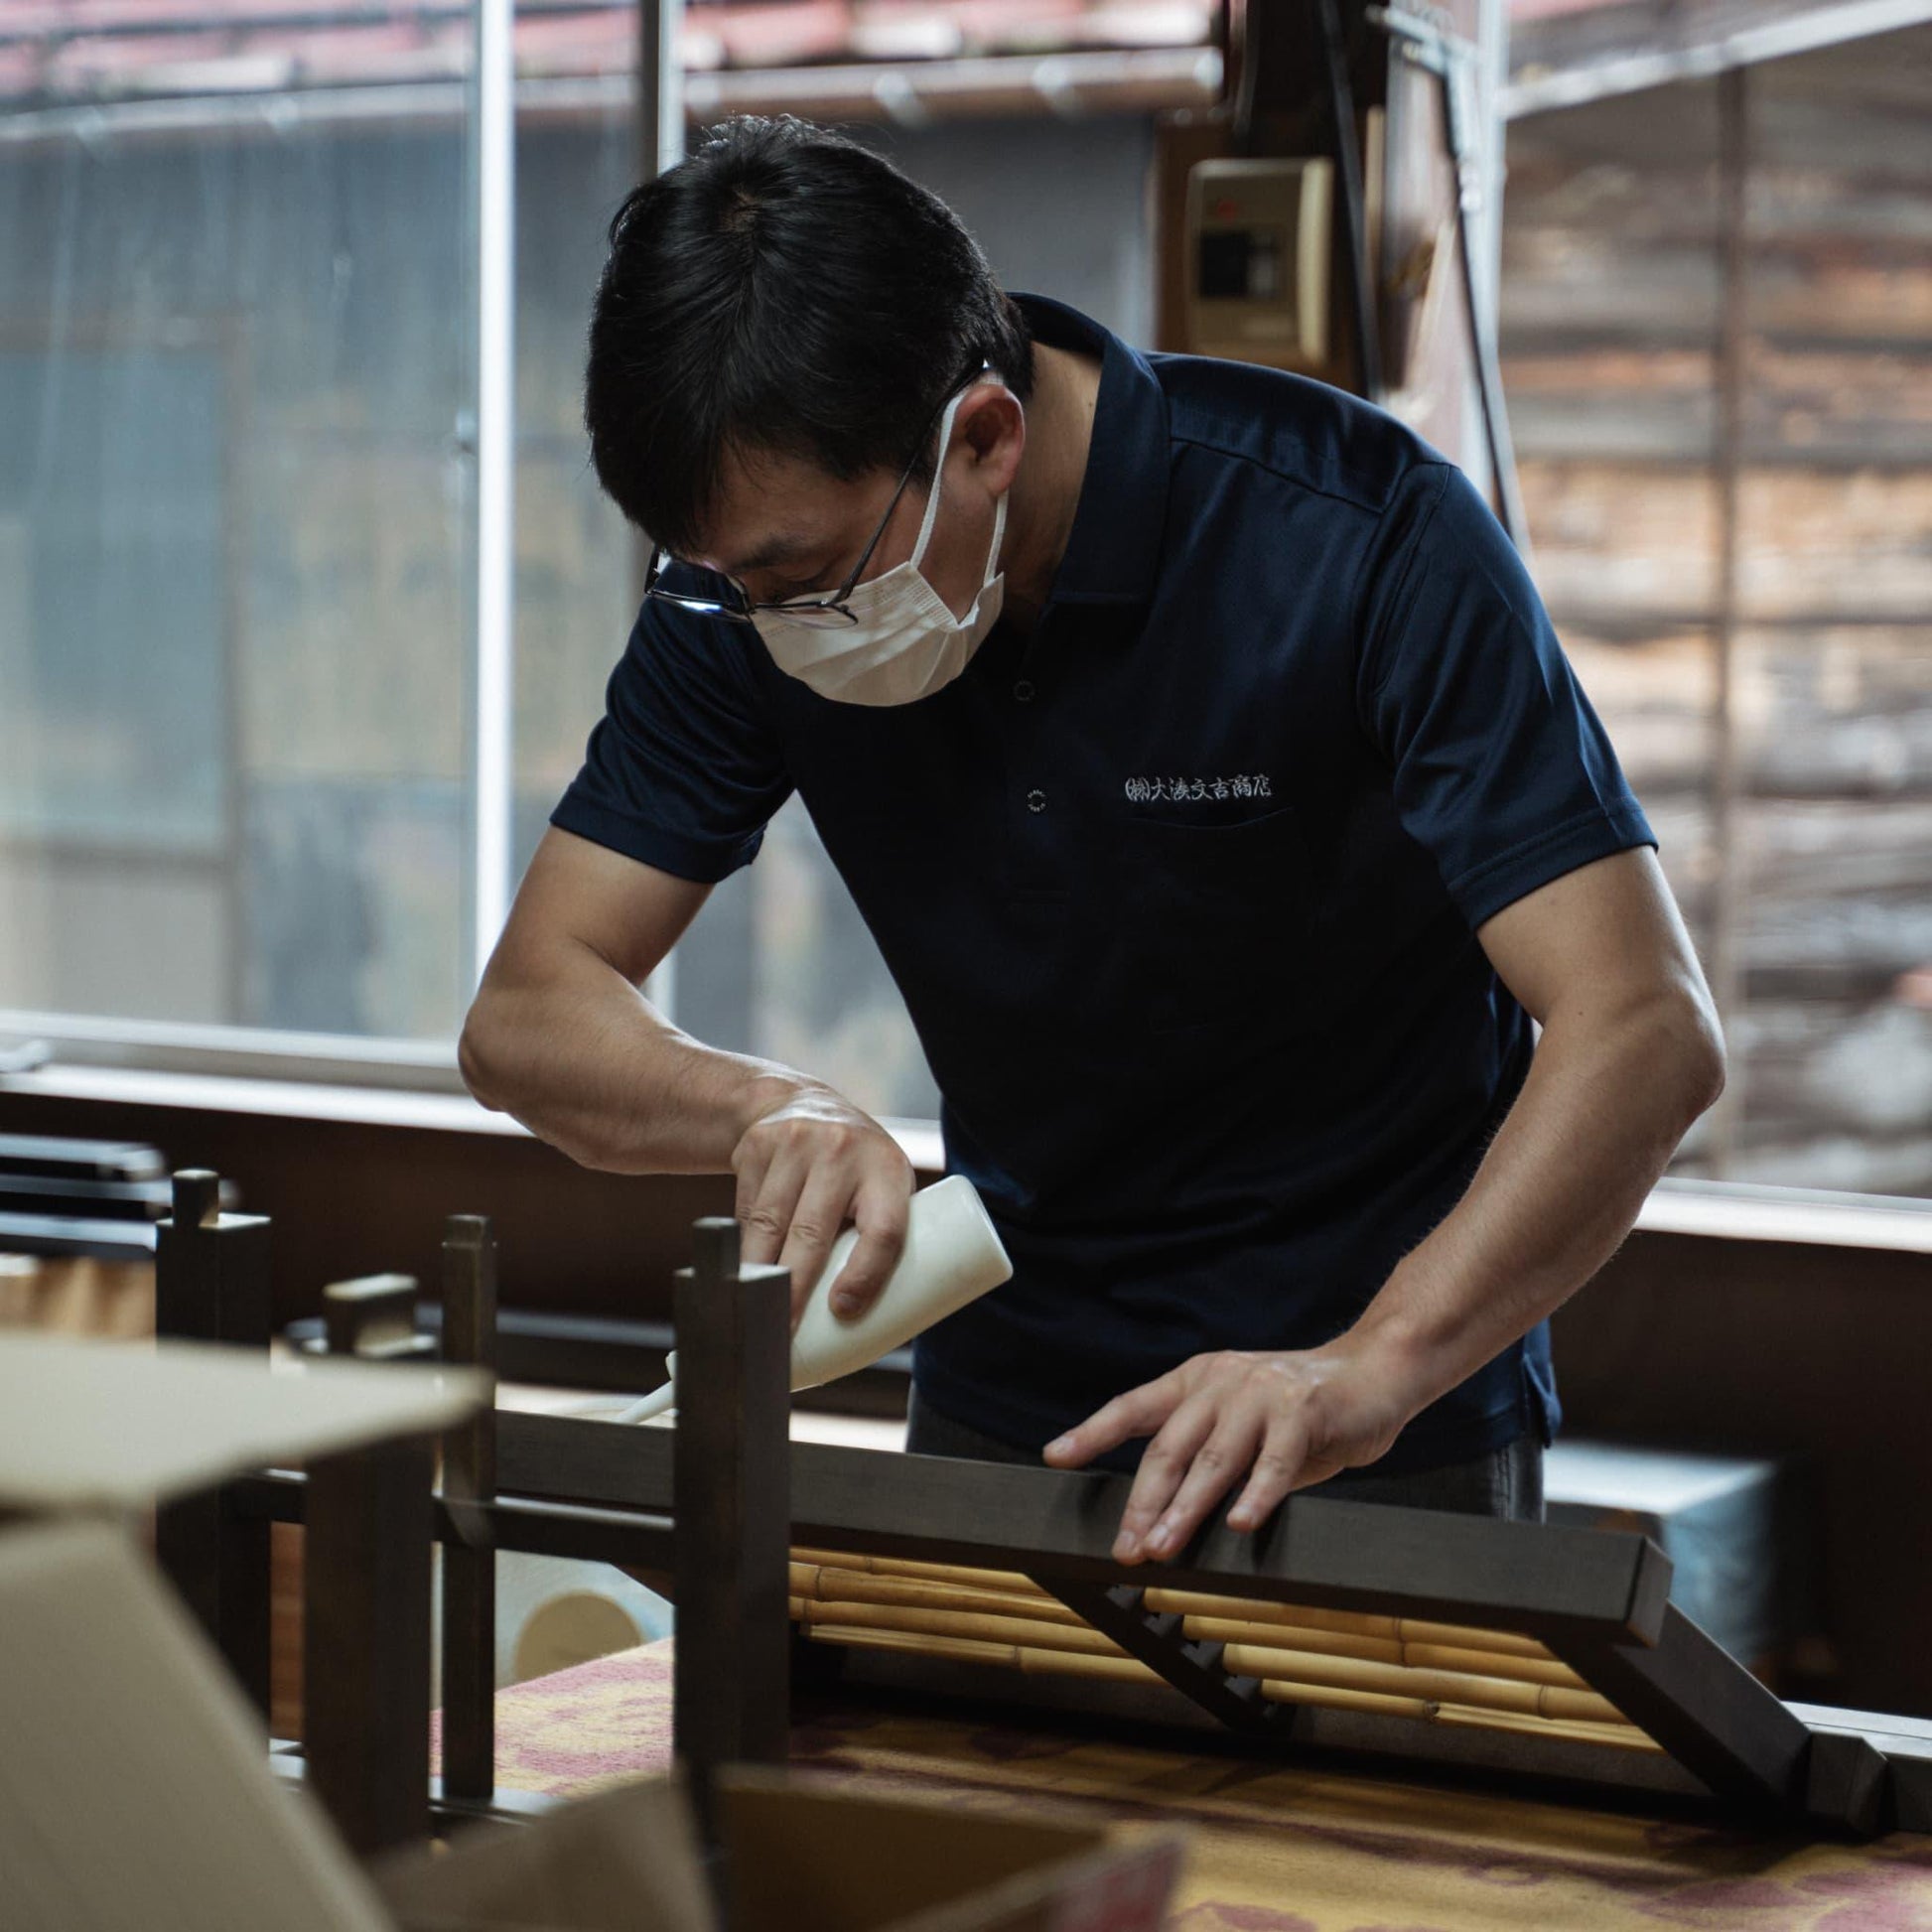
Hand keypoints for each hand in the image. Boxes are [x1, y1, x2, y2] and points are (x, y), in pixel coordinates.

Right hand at [731, 1081, 913, 1327]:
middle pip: (813, 1234)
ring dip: (759, 1275)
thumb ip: (877, 1238)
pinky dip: (743, 1247)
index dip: (865, 1275)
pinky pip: (745, 1210)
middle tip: (783, 1334)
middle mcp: (843, 1151)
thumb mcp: (882, 1187)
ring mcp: (796, 1143)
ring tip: (755, 1312)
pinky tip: (743, 1269)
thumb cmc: (856, 1168)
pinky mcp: (757, 1147)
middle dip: (793, 1292)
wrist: (802, 1103)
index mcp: (887, 1170)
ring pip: (769, 1225)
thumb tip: (859, 1320)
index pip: (882, 1230)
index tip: (843, 1310)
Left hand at [1042, 1340, 1416, 1564]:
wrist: (1376, 1370)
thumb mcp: (1245, 1424)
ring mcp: (1261, 1394)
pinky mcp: (1304, 1411)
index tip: (1056, 1456)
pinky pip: (1274, 1463)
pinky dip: (1255, 1496)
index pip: (1134, 1407)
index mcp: (1198, 1380)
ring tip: (1164, 1546)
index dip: (1093, 1432)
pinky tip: (1239, 1526)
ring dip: (1185, 1508)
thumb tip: (1167, 1516)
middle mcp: (1222, 1381)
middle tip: (1126, 1547)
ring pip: (1213, 1459)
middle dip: (1143, 1501)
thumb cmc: (1305, 1409)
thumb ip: (1211, 1456)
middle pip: (1169, 1446)